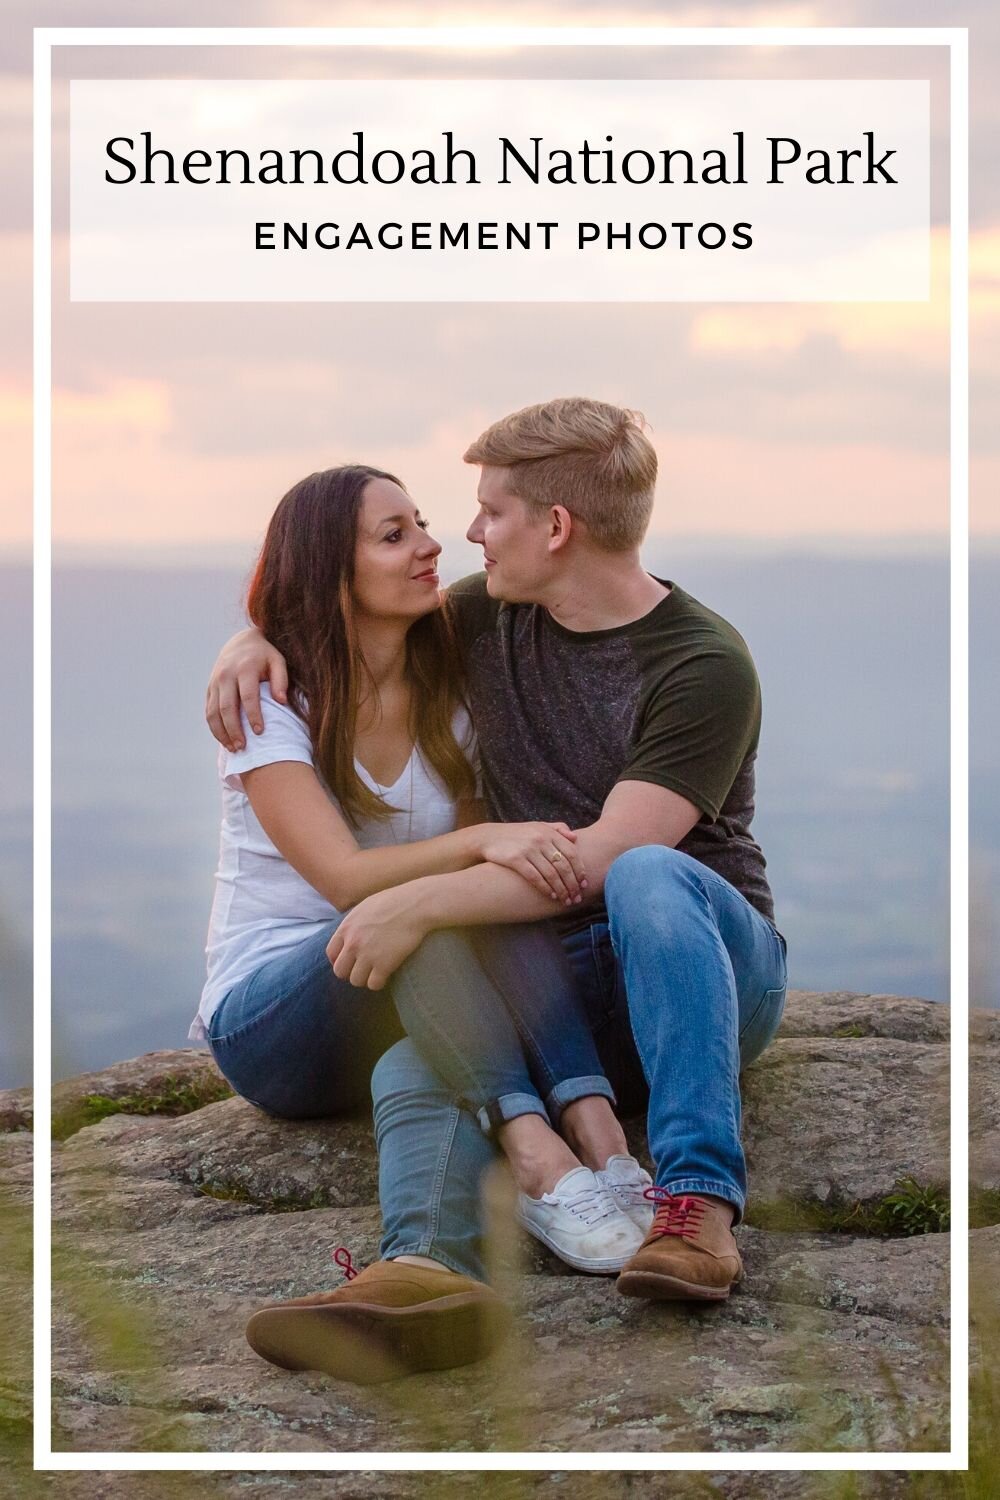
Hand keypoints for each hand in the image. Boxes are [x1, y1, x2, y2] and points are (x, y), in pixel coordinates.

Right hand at [205, 627, 289, 750]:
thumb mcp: (278, 661)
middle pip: (227, 707)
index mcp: (244, 668)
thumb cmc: (265, 655)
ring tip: (233, 748)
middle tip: (243, 747)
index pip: (247, 696)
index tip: (260, 732)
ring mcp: (215, 682)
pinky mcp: (210, 689)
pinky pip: (208, 711)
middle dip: (234, 729)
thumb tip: (281, 701)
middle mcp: (226, 675)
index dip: (253, 715)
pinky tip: (225, 739)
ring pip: (213, 712)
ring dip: (221, 732)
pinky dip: (215, 727)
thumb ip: (281, 679)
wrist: (242, 642)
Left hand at [326, 888, 428, 989]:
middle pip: (340, 971)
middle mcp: (353, 943)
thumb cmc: (396, 901)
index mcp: (346, 927)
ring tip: (375, 973)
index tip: (350, 962)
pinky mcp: (384, 965)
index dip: (339, 960)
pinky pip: (374, 984)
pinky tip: (386, 976)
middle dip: (351, 972)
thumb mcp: (366, 906)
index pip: (331, 953)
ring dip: (365, 979)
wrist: (416, 905)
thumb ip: (355, 923)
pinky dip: (379, 983)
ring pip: (356, 980)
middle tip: (363, 970)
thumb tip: (351, 933)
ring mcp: (367, 955)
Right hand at [475, 822, 586, 904]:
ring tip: (566, 900)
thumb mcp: (537, 826)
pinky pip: (535, 877)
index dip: (580, 870)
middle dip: (573, 884)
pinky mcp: (516, 860)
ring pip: (551, 874)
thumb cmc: (517, 834)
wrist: (489, 837)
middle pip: (564, 866)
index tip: (584, 884)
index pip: (572, 853)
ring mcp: (528, 849)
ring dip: (561, 890)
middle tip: (577, 897)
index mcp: (549, 832)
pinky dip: (545, 888)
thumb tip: (575, 837)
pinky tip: (551, 896)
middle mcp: (541, 840)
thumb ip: (557, 828)